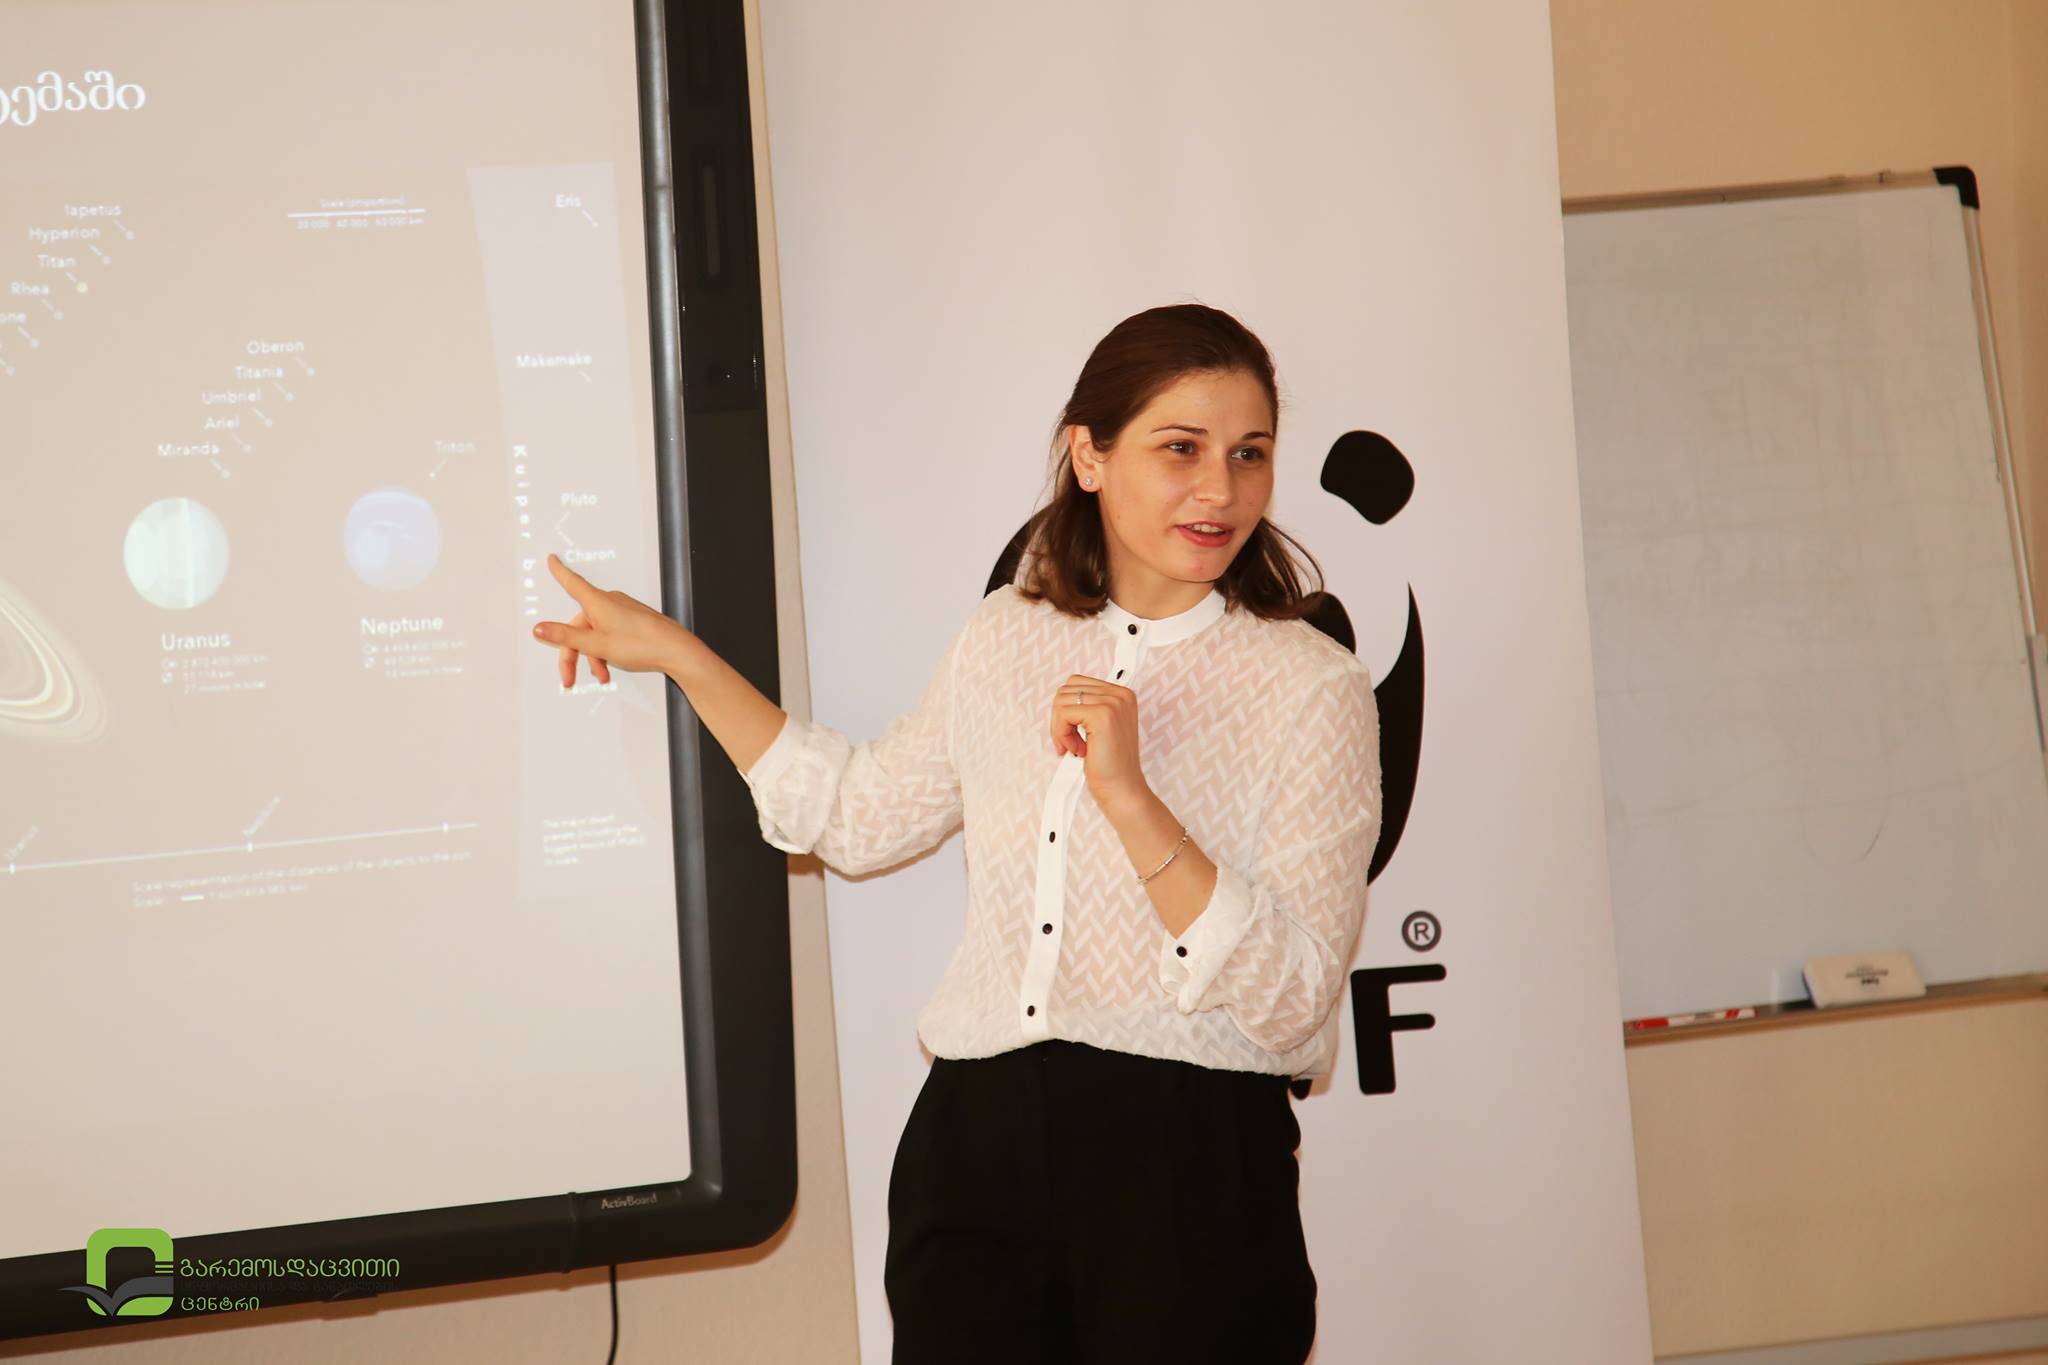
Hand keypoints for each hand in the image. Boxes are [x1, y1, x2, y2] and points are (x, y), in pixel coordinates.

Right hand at [529, 553, 693, 687]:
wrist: (676, 651)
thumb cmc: (643, 644)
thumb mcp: (597, 645)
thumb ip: (566, 637)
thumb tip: (540, 628)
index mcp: (598, 602)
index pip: (572, 583)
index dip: (559, 572)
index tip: (552, 560)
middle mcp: (609, 602)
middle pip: (580, 624)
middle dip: (574, 652)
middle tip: (569, 676)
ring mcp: (622, 611)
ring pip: (595, 632)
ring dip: (592, 655)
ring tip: (601, 675)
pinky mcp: (632, 621)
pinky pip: (609, 633)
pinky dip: (605, 651)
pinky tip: (610, 667)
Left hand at [1050, 673, 1149, 812]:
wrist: (1122, 789)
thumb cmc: (1110, 764)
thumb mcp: (1099, 728)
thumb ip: (1087, 708)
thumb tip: (1061, 697)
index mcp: (1122, 694)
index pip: (1077, 684)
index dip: (1067, 710)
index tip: (1074, 733)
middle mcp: (1120, 694)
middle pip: (1066, 690)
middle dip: (1061, 719)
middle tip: (1072, 743)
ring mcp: (1113, 703)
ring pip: (1061, 701)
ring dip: (1061, 728)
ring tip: (1076, 747)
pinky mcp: (1102, 714)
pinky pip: (1063, 713)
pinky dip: (1061, 734)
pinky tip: (1077, 750)